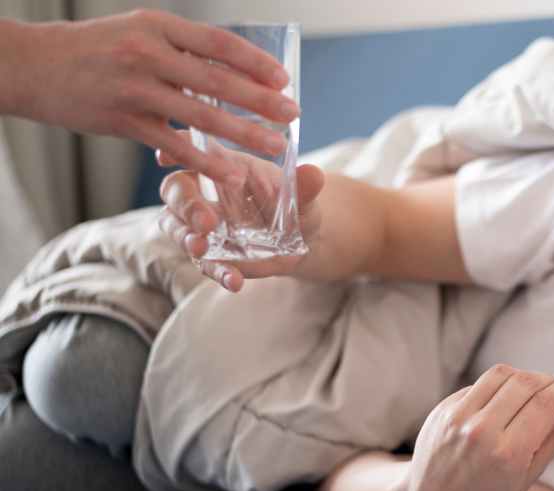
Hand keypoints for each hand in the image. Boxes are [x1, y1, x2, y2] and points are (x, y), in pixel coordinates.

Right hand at [10, 9, 297, 185]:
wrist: (32, 66)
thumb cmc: (94, 50)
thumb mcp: (137, 32)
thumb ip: (180, 48)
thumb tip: (230, 65)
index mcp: (159, 27)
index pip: (219, 43)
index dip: (255, 62)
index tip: (284, 79)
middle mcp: (149, 53)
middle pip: (218, 80)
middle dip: (261, 100)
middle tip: (293, 114)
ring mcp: (136, 88)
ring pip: (201, 115)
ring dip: (243, 133)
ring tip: (275, 146)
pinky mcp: (124, 121)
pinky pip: (174, 144)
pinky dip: (206, 160)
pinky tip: (232, 173)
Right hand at [157, 142, 325, 290]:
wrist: (303, 239)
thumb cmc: (295, 202)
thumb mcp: (303, 195)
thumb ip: (304, 186)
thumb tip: (314, 173)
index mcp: (224, 165)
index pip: (193, 151)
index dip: (176, 150)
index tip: (165, 156)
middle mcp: (204, 193)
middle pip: (176, 192)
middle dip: (186, 207)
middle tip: (204, 223)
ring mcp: (202, 226)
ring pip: (177, 228)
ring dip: (187, 239)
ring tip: (202, 250)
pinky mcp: (211, 254)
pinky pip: (206, 264)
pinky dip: (219, 272)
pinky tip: (235, 281)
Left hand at [397, 365, 553, 490]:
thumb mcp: (528, 477)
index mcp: (507, 453)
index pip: (545, 403)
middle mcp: (480, 430)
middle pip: (526, 382)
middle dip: (549, 380)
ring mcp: (457, 416)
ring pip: (502, 373)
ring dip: (525, 376)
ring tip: (534, 391)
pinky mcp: (443, 408)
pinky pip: (480, 384)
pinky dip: (500, 386)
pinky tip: (506, 402)